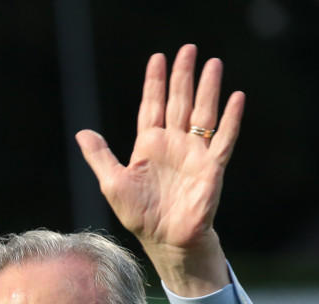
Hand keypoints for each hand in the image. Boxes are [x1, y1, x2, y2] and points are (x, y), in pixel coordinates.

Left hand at [77, 44, 244, 296]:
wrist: (165, 241)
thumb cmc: (140, 215)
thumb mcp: (112, 183)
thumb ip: (100, 156)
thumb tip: (82, 132)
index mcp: (149, 145)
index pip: (152, 106)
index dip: (154, 83)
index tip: (157, 58)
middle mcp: (173, 144)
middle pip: (179, 102)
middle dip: (183, 76)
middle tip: (187, 48)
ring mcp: (194, 154)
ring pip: (203, 113)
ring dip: (209, 89)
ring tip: (213, 63)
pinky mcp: (211, 168)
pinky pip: (223, 139)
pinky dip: (230, 119)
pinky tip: (236, 98)